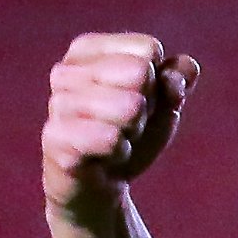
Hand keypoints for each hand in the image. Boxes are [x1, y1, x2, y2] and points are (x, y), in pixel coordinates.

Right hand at [42, 33, 199, 222]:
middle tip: (127, 126)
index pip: (148, 49)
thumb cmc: (128, 136)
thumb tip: (181, 71)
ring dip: (133, 131)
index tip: (138, 101)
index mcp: (87, 50)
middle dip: (147, 107)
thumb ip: (177, 81)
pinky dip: (121, 150)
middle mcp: (66, 71)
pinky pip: (109, 138)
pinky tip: (108, 158)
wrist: (98, 188)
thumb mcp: (162, 106)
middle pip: (140, 73)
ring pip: (128, 106)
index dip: (157, 82)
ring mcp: (57, 105)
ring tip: (116, 141)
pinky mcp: (56, 140)